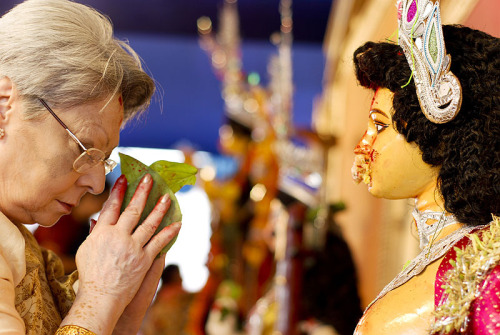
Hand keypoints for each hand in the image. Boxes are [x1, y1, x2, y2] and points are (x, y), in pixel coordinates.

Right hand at [61, 174, 180, 334]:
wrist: (100, 297)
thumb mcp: (86, 251)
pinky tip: (177, 224)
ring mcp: (133, 247)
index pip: (112, 206)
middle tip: (150, 178)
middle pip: (132, 209)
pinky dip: (169, 232)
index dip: (119, 191)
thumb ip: (94, 233)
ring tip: (167, 197)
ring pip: (149, 222)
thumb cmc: (91, 275)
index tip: (125, 178)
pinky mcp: (144, 259)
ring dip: (159, 208)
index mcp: (101, 233)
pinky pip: (159, 242)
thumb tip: (96, 218)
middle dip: (142, 192)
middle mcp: (118, 236)